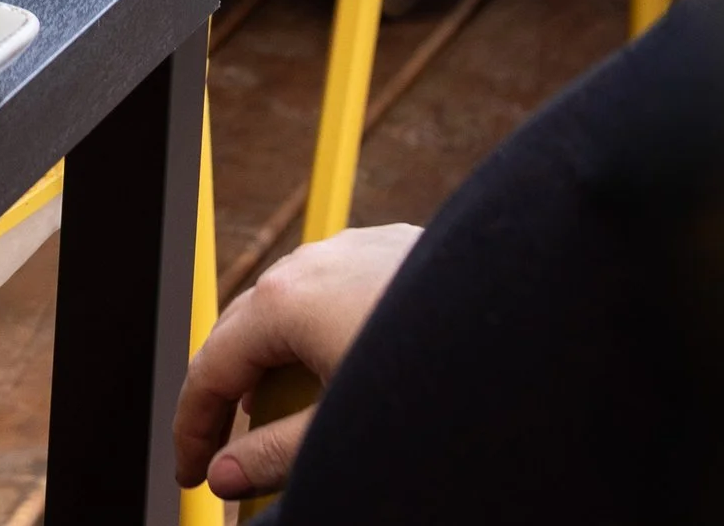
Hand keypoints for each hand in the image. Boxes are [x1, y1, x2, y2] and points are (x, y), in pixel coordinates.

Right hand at [173, 225, 418, 499]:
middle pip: (244, 329)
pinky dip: (323, 337)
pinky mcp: (396, 250)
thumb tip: (224, 475)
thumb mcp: (342, 435)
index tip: (191, 474)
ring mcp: (354, 248)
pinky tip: (347, 375)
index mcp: (284, 301)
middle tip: (227, 454)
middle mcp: (310, 261)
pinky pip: (337, 291)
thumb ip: (274, 457)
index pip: (210, 365)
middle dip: (231, 394)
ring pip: (292, 306)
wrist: (532, 324)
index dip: (193, 428)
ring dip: (278, 364)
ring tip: (283, 420)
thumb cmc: (438, 386)